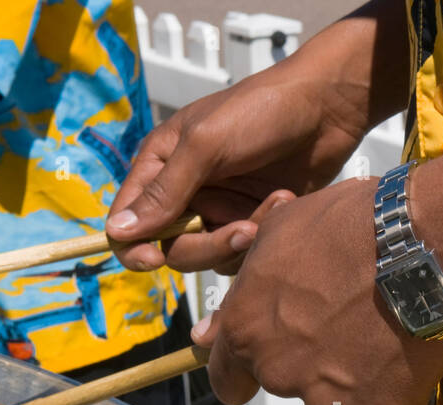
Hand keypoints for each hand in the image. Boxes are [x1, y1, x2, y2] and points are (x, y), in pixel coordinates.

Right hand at [107, 62, 369, 274]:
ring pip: (211, 256)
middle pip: (173, 249)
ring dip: (241, 240)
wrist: (326, 106)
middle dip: (207, 246)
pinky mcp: (250, 220)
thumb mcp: (206, 144)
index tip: (153, 260)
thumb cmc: (261, 110)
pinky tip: (285, 202)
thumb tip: (117, 232)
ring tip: (275, 205)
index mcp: (159, 167)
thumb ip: (164, 190)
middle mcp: (184, 193)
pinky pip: (244, 251)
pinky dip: (264, 234)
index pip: (128, 223)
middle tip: (243, 231)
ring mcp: (219, 209)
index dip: (133, 247)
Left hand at [191, 176, 442, 404]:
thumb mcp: (277, 234)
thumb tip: (211, 330)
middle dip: (304, 356)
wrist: (420, 247)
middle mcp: (280, 373)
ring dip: (346, 367)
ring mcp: (329, 396)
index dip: (241, 371)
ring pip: (331, 391)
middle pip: (284, 379)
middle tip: (338, 315)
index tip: (258, 359)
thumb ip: (245, 290)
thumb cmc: (348, 227)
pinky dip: (386, 378)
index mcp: (247, 333)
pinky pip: (377, 400)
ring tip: (376, 323)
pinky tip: (400, 341)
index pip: (226, 381)